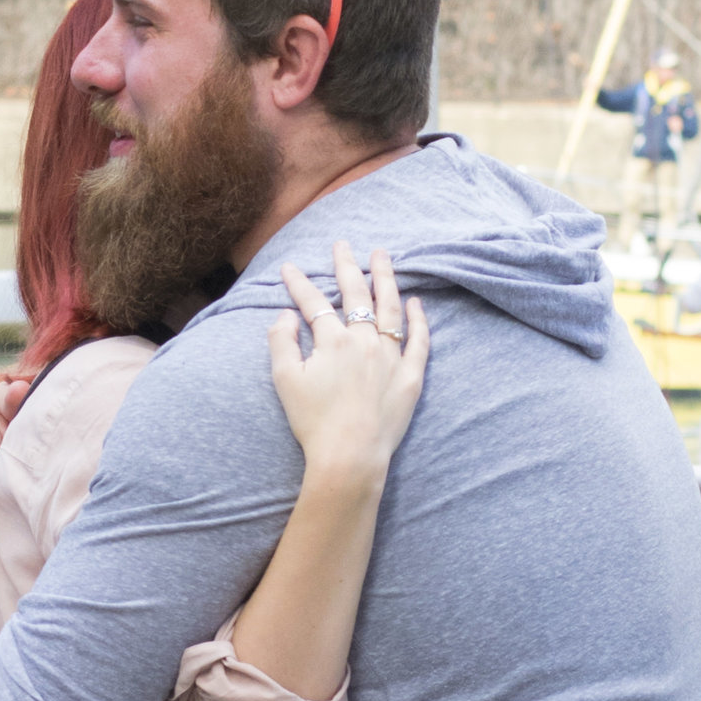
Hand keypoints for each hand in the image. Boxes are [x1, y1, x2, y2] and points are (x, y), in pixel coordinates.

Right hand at [267, 241, 430, 479]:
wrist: (349, 456)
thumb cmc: (313, 422)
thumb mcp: (285, 381)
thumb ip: (281, 342)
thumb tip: (285, 315)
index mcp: (332, 341)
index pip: (314, 303)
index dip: (299, 284)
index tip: (289, 267)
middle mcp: (364, 341)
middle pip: (356, 294)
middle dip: (346, 266)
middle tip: (343, 245)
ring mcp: (391, 357)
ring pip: (390, 308)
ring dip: (386, 278)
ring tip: (383, 256)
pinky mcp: (411, 377)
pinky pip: (419, 341)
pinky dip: (418, 319)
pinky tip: (416, 302)